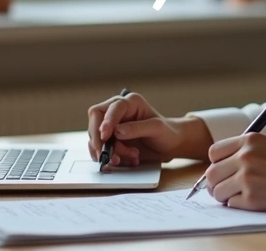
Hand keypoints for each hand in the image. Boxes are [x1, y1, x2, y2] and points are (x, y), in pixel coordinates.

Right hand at [86, 93, 213, 166]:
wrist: (170, 145)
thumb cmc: (166, 132)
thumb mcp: (156, 129)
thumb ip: (137, 128)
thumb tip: (116, 131)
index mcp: (129, 103)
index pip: (109, 109)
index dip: (105, 122)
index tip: (105, 137)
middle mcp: (117, 112)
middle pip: (95, 121)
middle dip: (99, 140)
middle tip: (106, 155)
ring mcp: (112, 126)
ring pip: (97, 138)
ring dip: (109, 152)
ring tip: (129, 158)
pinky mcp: (111, 140)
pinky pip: (100, 149)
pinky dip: (110, 158)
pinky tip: (126, 161)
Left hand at [204, 132, 265, 212]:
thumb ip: (243, 153)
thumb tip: (215, 170)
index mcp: (249, 140)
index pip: (214, 152)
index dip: (217, 164)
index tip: (225, 170)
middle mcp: (246, 157)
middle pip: (211, 173)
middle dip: (217, 183)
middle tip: (227, 187)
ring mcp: (247, 178)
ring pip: (217, 191)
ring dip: (225, 195)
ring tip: (242, 194)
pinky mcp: (252, 199)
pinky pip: (230, 204)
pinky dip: (238, 205)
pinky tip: (254, 200)